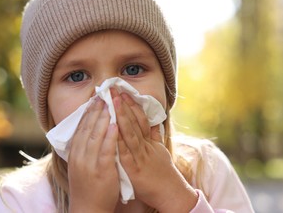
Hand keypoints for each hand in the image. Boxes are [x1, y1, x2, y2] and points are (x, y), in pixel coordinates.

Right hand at [68, 98, 118, 212]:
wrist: (87, 208)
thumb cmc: (87, 185)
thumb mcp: (80, 164)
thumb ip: (83, 148)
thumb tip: (88, 131)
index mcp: (75, 152)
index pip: (80, 127)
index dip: (88, 111)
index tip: (94, 98)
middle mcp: (79, 155)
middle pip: (87, 127)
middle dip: (95, 110)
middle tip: (103, 94)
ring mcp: (89, 162)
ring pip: (95, 135)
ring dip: (103, 118)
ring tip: (110, 103)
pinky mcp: (101, 170)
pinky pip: (106, 150)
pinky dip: (110, 136)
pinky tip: (116, 125)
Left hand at [112, 89, 197, 211]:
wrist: (170, 192)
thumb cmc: (163, 171)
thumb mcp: (160, 149)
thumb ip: (156, 134)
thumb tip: (155, 119)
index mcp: (149, 140)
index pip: (140, 118)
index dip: (132, 104)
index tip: (123, 91)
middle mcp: (145, 145)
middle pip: (134, 121)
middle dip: (124, 105)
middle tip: (115, 89)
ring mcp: (140, 156)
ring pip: (131, 133)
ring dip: (122, 116)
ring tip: (114, 102)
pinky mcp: (134, 168)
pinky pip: (125, 152)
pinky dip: (119, 141)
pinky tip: (111, 129)